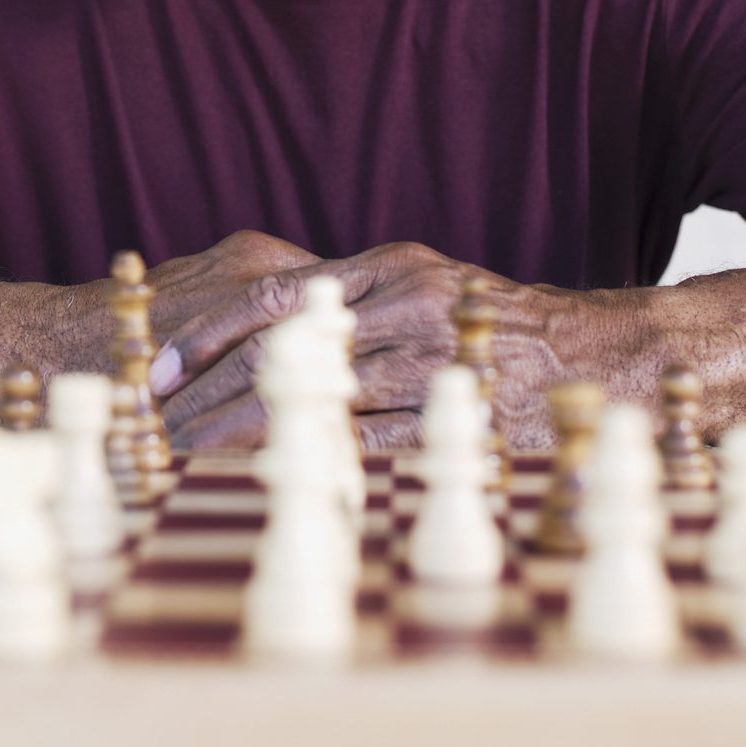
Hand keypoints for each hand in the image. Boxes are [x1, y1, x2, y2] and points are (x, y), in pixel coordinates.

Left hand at [154, 242, 574, 451]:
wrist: (586, 351)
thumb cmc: (487, 320)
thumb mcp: (421, 280)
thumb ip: (352, 296)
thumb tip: (269, 325)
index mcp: (386, 264)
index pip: (273, 295)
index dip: (210, 333)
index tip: (163, 368)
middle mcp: (401, 303)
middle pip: (280, 352)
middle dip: (210, 393)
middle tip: (159, 426)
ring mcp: (425, 359)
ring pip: (311, 399)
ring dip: (242, 435)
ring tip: (190, 461)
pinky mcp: (445, 414)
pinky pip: (360, 443)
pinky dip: (306, 462)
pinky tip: (262, 482)